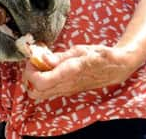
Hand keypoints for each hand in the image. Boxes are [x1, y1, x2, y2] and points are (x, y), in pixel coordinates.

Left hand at [21, 44, 137, 99]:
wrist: (117, 67)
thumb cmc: (100, 55)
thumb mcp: (80, 51)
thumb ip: (60, 57)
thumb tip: (43, 58)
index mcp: (68, 74)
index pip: (39, 82)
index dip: (29, 71)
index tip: (32, 59)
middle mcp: (66, 86)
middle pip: (35, 93)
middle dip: (28, 78)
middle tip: (33, 63)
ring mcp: (67, 90)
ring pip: (41, 94)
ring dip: (35, 80)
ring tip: (40, 64)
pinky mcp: (69, 90)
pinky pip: (50, 91)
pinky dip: (43, 81)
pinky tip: (49, 68)